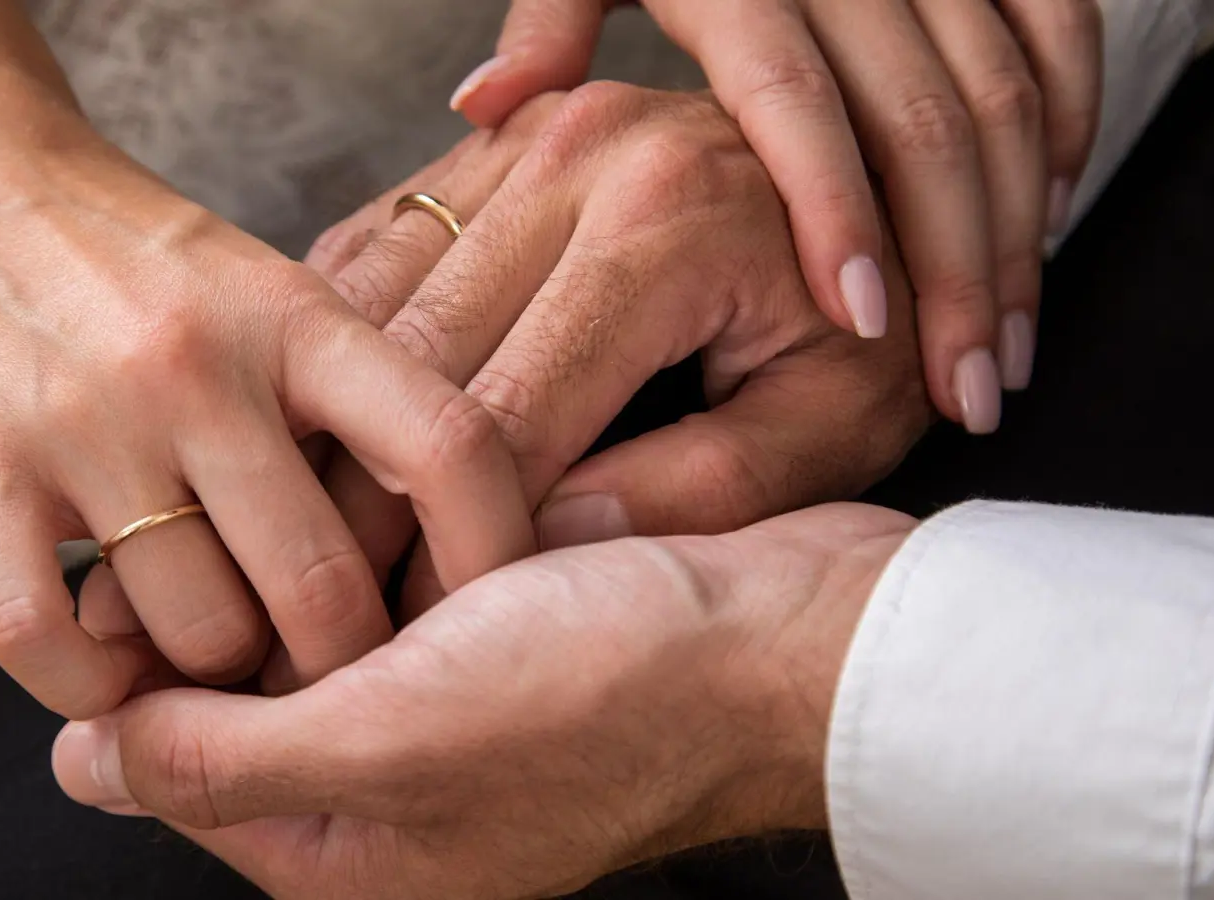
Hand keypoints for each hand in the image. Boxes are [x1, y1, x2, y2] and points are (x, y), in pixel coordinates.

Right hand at [0, 86, 533, 716]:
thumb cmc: (135, 258)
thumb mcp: (266, 292)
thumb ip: (347, 402)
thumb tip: (442, 543)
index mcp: (297, 319)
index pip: (446, 446)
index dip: (494, 550)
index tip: (490, 614)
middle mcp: (199, 371)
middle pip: (321, 587)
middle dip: (339, 665)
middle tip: (327, 673)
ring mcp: (85, 424)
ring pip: (196, 632)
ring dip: (213, 674)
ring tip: (204, 647)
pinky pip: (43, 639)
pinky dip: (89, 688)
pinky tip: (106, 667)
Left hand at [51, 503, 917, 899]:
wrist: (791, 634)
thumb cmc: (618, 696)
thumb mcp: (398, 742)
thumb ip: (232, 761)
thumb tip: (81, 767)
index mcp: (351, 856)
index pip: (181, 771)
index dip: (145, 674)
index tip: (141, 568)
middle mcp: (391, 800)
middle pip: (245, 702)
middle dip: (229, 610)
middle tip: (216, 504)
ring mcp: (448, 723)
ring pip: (317, 635)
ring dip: (300, 565)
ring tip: (287, 476)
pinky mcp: (498, 650)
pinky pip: (396, 596)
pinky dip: (375, 542)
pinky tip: (366, 472)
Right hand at [303, 87, 929, 626]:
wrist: (889, 183)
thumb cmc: (871, 324)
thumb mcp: (832, 424)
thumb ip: (702, 491)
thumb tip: (545, 542)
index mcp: (667, 223)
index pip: (508, 415)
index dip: (455, 540)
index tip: (425, 632)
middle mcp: (577, 155)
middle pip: (413, 357)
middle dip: (369, 493)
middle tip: (345, 600)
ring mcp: (526, 133)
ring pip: (368, 299)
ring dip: (336, 419)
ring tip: (323, 525)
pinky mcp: (495, 138)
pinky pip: (377, 246)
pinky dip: (348, 342)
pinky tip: (342, 421)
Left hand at [454, 0, 1105, 430]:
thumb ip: (552, 21)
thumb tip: (483, 108)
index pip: (793, 98)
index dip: (835, 212)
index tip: (863, 325)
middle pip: (920, 119)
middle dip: (957, 265)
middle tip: (966, 393)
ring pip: (1001, 90)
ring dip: (1018, 226)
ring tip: (1004, 350)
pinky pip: (1058, 27)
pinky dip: (1069, 122)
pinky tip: (1053, 218)